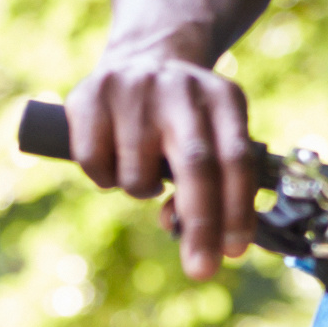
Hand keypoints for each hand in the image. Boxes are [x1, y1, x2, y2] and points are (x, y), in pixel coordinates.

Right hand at [64, 43, 260, 280]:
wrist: (141, 56)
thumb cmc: (184, 118)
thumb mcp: (211, 134)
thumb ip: (212, 181)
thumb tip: (189, 232)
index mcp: (223, 97)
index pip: (237, 159)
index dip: (236, 209)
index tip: (234, 252)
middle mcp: (181, 88)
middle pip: (197, 166)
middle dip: (201, 225)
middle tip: (201, 269)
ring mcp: (134, 88)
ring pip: (138, 175)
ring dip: (142, 192)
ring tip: (144, 174)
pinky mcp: (91, 94)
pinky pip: (94, 163)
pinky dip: (103, 178)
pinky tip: (113, 160)